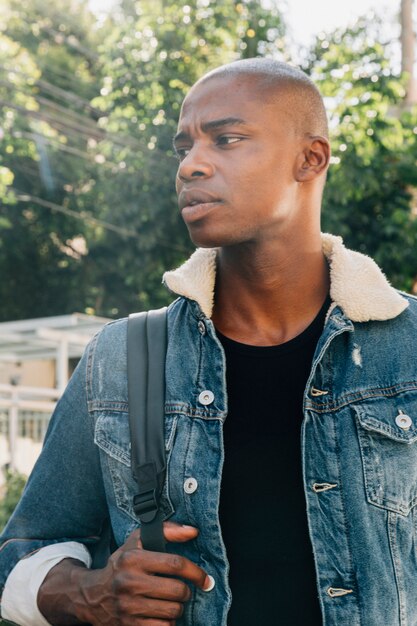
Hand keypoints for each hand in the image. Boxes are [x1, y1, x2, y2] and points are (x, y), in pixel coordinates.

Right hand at [38, 522, 212, 625]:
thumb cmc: (122, 564)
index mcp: (133, 558)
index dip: (196, 572)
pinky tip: (160, 613)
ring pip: (173, 611)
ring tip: (169, 600)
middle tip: (182, 589)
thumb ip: (167, 530)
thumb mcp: (137, 541)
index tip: (205, 578)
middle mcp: (130, 582)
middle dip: (186, 591)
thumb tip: (193, 531)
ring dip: (177, 607)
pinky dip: (167, 621)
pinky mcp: (129, 625)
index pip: (176, 564)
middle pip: (178, 590)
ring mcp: (129, 607)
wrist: (93, 596)